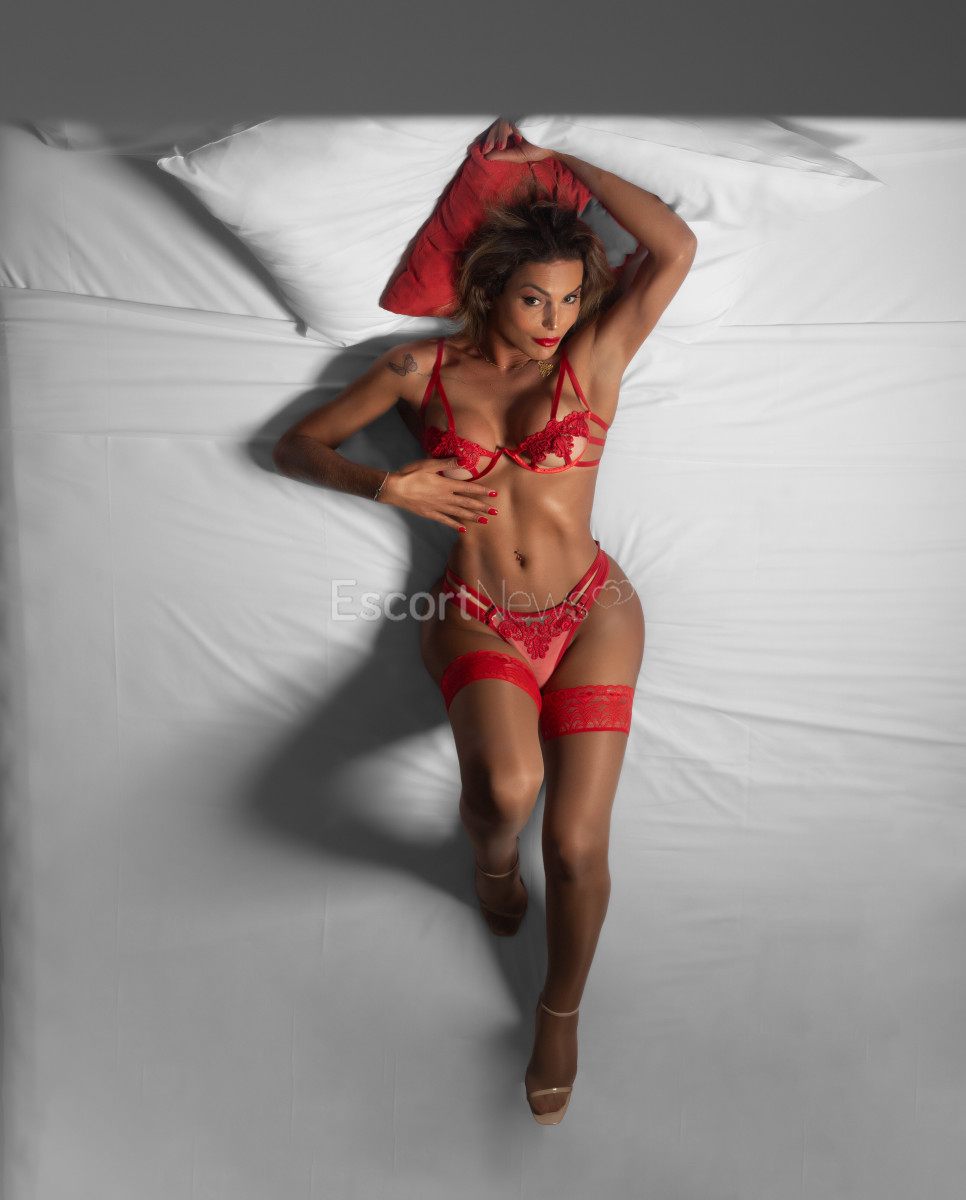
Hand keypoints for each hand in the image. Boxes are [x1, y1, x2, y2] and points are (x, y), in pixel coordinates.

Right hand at [379, 457, 498, 531]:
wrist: (394, 488)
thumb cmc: (410, 474)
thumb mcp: (429, 464)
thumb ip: (448, 463)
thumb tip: (465, 460)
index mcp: (445, 485)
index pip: (468, 488)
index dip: (482, 491)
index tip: (494, 494)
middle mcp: (444, 498)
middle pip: (467, 503)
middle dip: (482, 507)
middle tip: (495, 512)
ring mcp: (437, 507)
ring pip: (459, 513)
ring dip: (473, 517)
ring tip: (485, 521)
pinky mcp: (429, 514)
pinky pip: (445, 520)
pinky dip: (454, 525)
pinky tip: (463, 529)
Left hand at [480, 118, 551, 164]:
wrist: (553, 144)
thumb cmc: (537, 149)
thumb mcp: (518, 156)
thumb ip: (503, 156)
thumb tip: (486, 157)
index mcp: (508, 133)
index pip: (494, 134)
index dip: (486, 140)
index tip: (479, 150)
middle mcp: (511, 123)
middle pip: (495, 127)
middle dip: (489, 139)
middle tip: (485, 149)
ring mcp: (517, 118)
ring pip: (502, 123)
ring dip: (500, 135)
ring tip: (501, 146)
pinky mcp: (522, 114)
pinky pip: (514, 120)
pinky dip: (514, 130)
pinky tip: (516, 138)